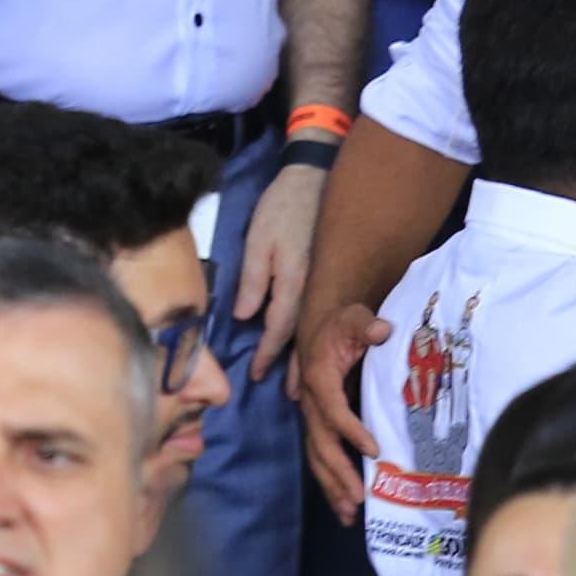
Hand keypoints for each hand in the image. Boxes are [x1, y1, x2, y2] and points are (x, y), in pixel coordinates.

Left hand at [232, 161, 325, 374]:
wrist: (315, 178)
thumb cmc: (281, 207)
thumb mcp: (258, 239)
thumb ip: (253, 280)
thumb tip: (245, 319)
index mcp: (294, 281)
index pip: (279, 328)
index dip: (268, 354)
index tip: (257, 375)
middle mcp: (314, 288)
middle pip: (304, 336)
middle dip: (297, 367)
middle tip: (291, 397)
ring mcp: (326, 281)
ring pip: (316, 327)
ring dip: (310, 356)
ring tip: (305, 381)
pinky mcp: (330, 274)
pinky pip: (323, 312)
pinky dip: (320, 334)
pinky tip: (319, 346)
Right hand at [290, 300, 387, 523]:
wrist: (321, 325)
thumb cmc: (341, 323)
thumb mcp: (354, 316)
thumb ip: (365, 324)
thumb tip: (381, 330)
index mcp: (318, 377)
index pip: (332, 409)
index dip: (351, 430)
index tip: (374, 450)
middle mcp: (310, 401)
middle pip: (320, 442)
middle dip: (338, 472)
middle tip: (358, 498)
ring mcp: (311, 415)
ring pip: (317, 455)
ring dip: (332, 485)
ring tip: (349, 513)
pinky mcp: (317, 424)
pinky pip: (320, 456)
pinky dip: (330, 482)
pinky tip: (344, 505)